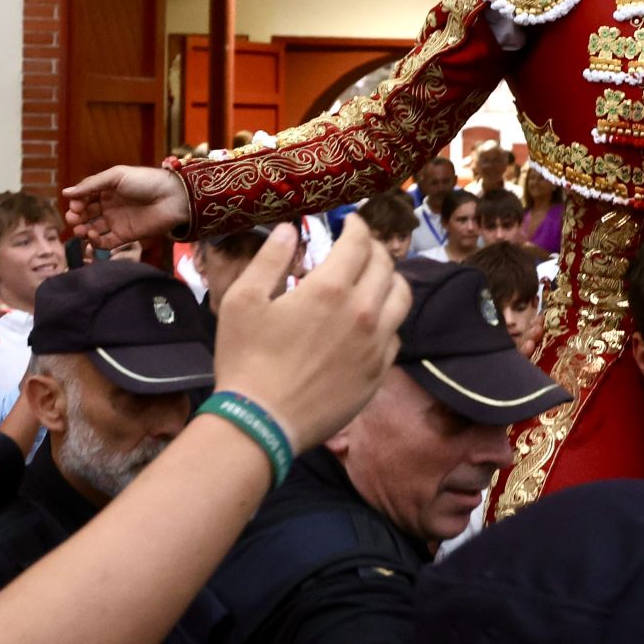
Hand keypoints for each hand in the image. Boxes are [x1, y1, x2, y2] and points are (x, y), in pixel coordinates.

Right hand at [63, 165, 190, 248]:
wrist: (172, 198)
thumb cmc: (146, 182)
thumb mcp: (116, 176)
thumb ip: (91, 185)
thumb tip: (65, 193)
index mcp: (107, 189)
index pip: (84, 197)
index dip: (77, 202)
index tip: (75, 205)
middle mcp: (110, 206)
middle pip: (86, 214)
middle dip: (76, 217)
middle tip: (74, 218)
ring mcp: (117, 222)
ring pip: (92, 230)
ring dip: (83, 231)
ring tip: (81, 230)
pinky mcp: (125, 236)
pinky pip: (105, 243)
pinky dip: (96, 243)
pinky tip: (93, 237)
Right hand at [213, 220, 410, 452]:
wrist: (261, 422)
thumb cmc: (246, 359)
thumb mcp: (243, 301)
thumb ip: (269, 259)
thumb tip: (290, 229)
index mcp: (331, 288)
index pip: (359, 243)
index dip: (357, 226)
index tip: (351, 221)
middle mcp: (363, 312)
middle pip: (386, 265)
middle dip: (374, 248)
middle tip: (360, 247)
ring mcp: (376, 344)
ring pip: (401, 298)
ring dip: (390, 279)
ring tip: (375, 278)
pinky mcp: (378, 372)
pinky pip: (396, 335)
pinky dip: (388, 319)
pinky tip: (372, 321)